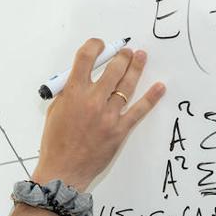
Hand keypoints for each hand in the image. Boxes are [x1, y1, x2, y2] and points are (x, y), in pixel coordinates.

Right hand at [32, 38, 164, 190]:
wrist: (63, 170)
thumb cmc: (55, 142)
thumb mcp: (55, 111)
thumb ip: (69, 93)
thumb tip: (83, 79)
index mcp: (73, 93)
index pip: (86, 58)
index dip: (95, 46)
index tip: (100, 45)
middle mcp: (92, 100)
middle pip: (113, 69)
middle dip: (121, 56)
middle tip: (127, 52)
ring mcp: (108, 115)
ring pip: (127, 85)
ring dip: (135, 68)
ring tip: (141, 57)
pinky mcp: (119, 130)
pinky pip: (139, 110)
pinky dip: (151, 97)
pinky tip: (159, 87)